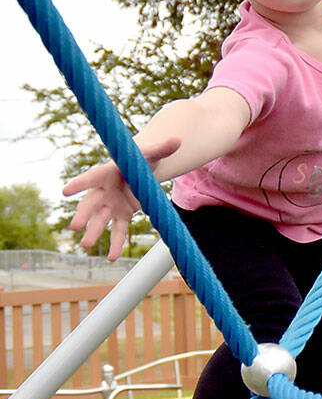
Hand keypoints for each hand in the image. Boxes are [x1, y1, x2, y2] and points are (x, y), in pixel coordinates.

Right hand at [62, 137, 179, 260]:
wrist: (142, 169)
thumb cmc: (141, 158)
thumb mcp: (151, 152)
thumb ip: (162, 148)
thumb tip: (178, 140)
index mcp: (107, 173)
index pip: (91, 178)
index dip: (80, 184)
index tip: (66, 191)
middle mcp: (104, 191)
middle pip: (91, 203)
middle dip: (82, 215)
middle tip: (74, 227)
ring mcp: (111, 204)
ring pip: (99, 220)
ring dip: (93, 232)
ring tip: (86, 246)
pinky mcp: (121, 214)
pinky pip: (117, 230)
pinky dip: (115, 244)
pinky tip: (112, 258)